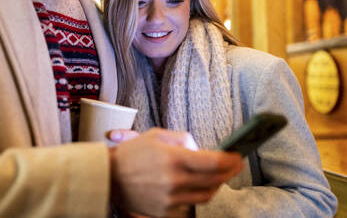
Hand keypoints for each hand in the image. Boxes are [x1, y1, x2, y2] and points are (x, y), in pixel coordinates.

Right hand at [109, 128, 242, 216]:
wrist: (108, 176)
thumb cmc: (131, 153)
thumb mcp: (156, 135)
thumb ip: (182, 138)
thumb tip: (199, 148)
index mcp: (173, 158)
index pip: (214, 162)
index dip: (231, 160)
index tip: (238, 156)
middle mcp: (174, 181)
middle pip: (215, 180)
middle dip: (229, 171)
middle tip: (235, 164)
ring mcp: (170, 199)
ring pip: (206, 195)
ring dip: (217, 185)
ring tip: (219, 176)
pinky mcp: (164, 211)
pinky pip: (190, 205)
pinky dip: (197, 195)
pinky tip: (197, 186)